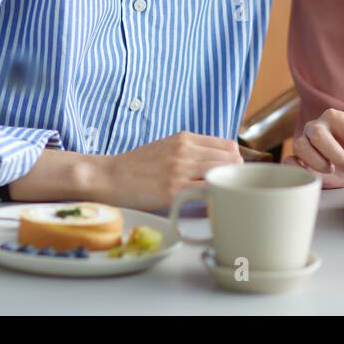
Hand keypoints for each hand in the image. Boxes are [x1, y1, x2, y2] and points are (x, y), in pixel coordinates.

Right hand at [97, 131, 241, 211]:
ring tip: (219, 196)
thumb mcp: (166, 146)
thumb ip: (190, 150)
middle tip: (227, 187)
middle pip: (230, 159)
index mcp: (185, 138)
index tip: (230, 171)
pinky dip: (211, 198)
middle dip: (234, 174)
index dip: (234, 160)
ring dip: (225, 185)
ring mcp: (179, 170)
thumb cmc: (137, 165)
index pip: (228, 145)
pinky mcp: (172, 190)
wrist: (109, 176)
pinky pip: (204, 192)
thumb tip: (217, 160)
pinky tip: (208, 204)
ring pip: (221, 173)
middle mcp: (185, 151)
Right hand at [288, 108, 343, 186]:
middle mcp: (316, 126)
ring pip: (300, 146)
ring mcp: (304, 142)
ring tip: (332, 169)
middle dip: (337, 156)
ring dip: (319, 162)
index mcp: (334, 117)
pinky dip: (298, 169)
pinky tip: (314, 174)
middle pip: (317, 135)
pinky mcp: (297, 159)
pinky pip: (289, 161)